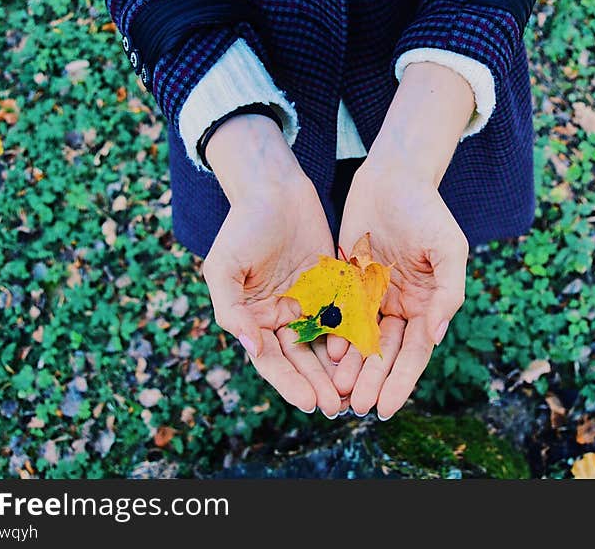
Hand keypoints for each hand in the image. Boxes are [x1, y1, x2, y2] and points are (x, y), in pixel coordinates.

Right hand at [201, 114, 342, 415]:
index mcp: (254, 317)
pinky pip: (346, 315)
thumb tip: (251, 348)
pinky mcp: (333, 285)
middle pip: (302, 359)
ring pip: (326, 343)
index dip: (290, 383)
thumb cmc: (243, 226)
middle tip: (337, 407)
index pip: (272, 360)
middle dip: (318, 383)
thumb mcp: (225, 268)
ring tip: (354, 392)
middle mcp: (282, 315)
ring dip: (338, 369)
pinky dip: (355, 337)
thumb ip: (231, 311)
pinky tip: (370, 356)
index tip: (309, 403)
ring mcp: (309, 302)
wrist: (274, 187)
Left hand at [338, 165, 467, 417]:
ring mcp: (372, 295)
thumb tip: (435, 336)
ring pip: (360, 340)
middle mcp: (399, 306)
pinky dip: (334, 335)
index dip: (401, 382)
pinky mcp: (348, 281)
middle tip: (358, 407)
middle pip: (385, 353)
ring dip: (351, 366)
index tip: (387, 408)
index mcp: (426, 304)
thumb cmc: (427, 211)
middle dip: (373, 381)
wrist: (393, 177)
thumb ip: (447, 293)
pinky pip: (339, 314)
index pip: (413, 353)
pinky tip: (325, 355)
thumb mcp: (448, 249)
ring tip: (340, 391)